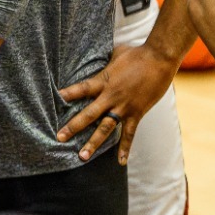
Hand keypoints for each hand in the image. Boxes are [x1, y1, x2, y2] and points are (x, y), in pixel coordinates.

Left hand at [58, 43, 175, 163]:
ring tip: (82, 156)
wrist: (160, 59)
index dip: (67, 94)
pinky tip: (120, 161)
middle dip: (73, 127)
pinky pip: (129, 133)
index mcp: (103, 80)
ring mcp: (124, 107)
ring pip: (105, 128)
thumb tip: (99, 58)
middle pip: (88, 114)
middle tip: (59, 138)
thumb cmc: (137, 53)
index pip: (80, 89)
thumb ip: (105, 62)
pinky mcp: (137, 113)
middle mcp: (111, 97)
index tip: (54, 100)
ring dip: (93, 143)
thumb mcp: (115, 53)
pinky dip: (125, 148)